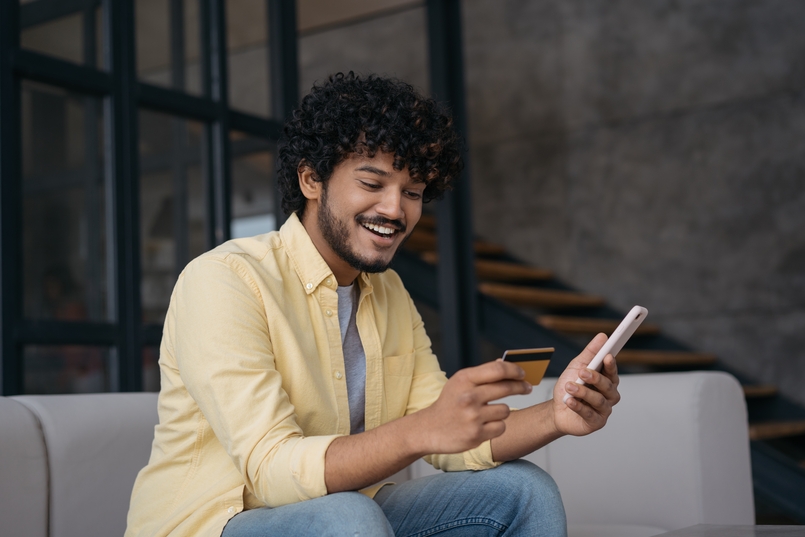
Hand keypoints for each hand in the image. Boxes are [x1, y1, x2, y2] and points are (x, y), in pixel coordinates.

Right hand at [415, 360, 532, 454]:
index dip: (515, 370)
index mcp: (464, 379)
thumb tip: (505, 365)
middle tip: (526, 387)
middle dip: (520, 386)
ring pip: (505, 410)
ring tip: (489, 413)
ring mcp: (473, 417)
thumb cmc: (450, 403)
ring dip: (502, 411)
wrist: (429, 429)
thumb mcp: (460, 383)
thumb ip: (482, 375)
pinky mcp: (476, 435)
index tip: (523, 373)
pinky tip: (484, 425)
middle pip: (506, 387)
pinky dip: (496, 426)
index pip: (498, 369)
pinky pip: (501, 427)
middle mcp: (468, 397)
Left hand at [551, 333, 620, 436]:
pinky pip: (589, 414)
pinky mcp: (596, 422)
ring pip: (599, 400)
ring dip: (583, 392)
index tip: (607, 356)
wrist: (557, 410)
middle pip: (608, 386)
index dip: (611, 365)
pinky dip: (578, 406)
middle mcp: (609, 396)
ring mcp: (604, 410)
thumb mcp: (576, 367)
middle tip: (582, 372)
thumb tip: (603, 337)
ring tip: (570, 387)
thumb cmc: (570, 387)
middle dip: (595, 378)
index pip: (613, 372)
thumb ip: (590, 353)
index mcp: (607, 381)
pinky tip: (570, 401)